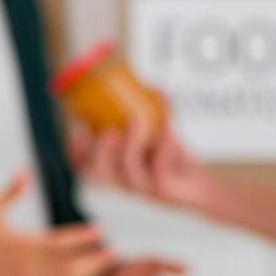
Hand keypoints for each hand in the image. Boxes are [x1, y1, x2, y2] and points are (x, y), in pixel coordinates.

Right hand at [0, 170, 116, 275]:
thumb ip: (12, 191)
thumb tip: (25, 171)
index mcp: (22, 245)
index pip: (59, 242)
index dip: (82, 236)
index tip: (101, 229)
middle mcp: (28, 266)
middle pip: (69, 266)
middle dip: (94, 260)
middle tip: (114, 252)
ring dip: (88, 272)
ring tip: (107, 262)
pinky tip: (88, 275)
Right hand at [72, 113, 216, 211]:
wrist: (199, 184)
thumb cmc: (172, 158)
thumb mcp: (158, 132)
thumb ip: (153, 111)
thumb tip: (151, 85)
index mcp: (113, 168)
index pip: (84, 165)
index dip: (76, 149)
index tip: (80, 126)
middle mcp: (123, 181)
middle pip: (99, 173)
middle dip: (99, 150)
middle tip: (108, 129)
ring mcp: (143, 188)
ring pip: (128, 171)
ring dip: (131, 144)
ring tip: (138, 120)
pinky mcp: (164, 190)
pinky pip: (160, 170)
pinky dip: (164, 146)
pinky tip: (169, 127)